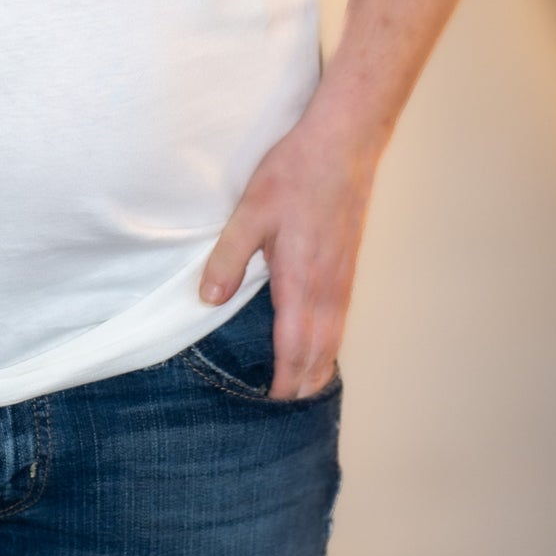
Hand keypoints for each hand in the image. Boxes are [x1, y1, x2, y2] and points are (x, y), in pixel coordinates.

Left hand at [196, 113, 375, 398]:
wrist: (342, 145)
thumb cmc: (294, 175)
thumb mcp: (249, 213)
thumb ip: (227, 259)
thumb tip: (208, 300)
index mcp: (302, 283)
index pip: (295, 350)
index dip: (285, 382)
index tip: (270, 405)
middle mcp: (329, 289)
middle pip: (320, 354)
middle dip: (302, 385)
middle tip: (281, 410)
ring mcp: (343, 278)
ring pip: (335, 339)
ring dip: (318, 367)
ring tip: (300, 389)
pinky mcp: (348, 265)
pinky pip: (341, 319)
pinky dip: (329, 343)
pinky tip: (319, 343)